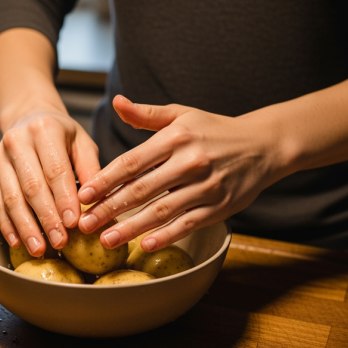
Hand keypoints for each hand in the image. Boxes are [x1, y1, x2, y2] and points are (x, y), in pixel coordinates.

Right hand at [0, 108, 99, 256]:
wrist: (28, 117)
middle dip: (46, 218)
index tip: (73, 223)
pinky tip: (18, 242)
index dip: (64, 199)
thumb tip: (97, 202)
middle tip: (60, 242)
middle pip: (32, 186)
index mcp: (45, 129)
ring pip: (11, 197)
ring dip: (25, 227)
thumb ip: (91, 170)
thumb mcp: (82, 143)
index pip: (55, 170)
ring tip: (39, 249)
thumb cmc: (62, 136)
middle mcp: (17, 141)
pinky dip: (7, 224)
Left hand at [77, 95, 291, 251]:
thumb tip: (116, 103)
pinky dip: (167, 236)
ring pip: (162, 211)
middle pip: (142, 189)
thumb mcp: (182, 114)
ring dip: (132, 227)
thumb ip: (146, 114)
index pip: (132, 162)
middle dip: (110, 208)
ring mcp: (207, 186)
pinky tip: (145, 245)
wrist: (264, 145)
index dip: (105, 180)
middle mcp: (190, 161)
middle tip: (85, 224)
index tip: (83, 195)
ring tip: (106, 240)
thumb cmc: (215, 130)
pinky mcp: (220, 207)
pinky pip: (188, 224)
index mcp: (176, 137)